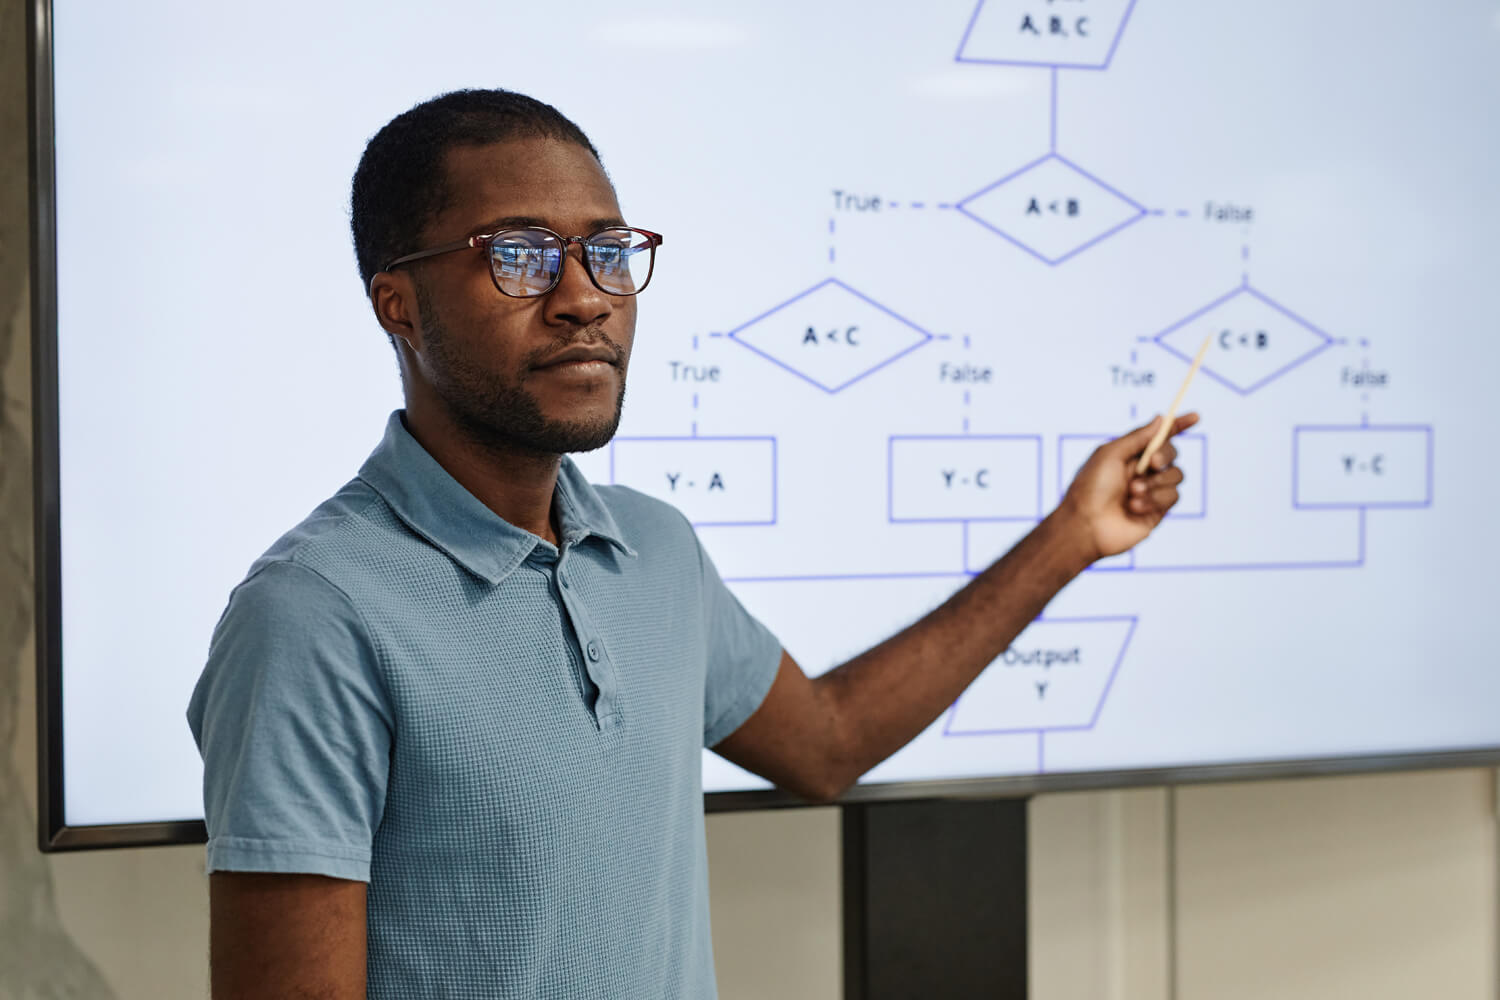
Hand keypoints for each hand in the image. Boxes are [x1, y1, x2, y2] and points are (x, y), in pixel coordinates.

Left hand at [1058, 413, 1200, 561]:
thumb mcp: (1111, 454)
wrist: (1086, 524)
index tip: (1196, 416)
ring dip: (1155, 482)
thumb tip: (1160, 419)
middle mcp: (1141, 472)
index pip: (1158, 437)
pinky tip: (1134, 507)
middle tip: (1150, 463)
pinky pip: (1173, 496)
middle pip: (1171, 454)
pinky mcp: (1157, 511)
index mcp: (1128, 455)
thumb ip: (1138, 437)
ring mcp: (1151, 491)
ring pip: (1176, 475)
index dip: (1178, 425)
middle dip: (1164, 455)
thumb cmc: (1090, 488)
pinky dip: (1154, 499)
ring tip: (1132, 492)